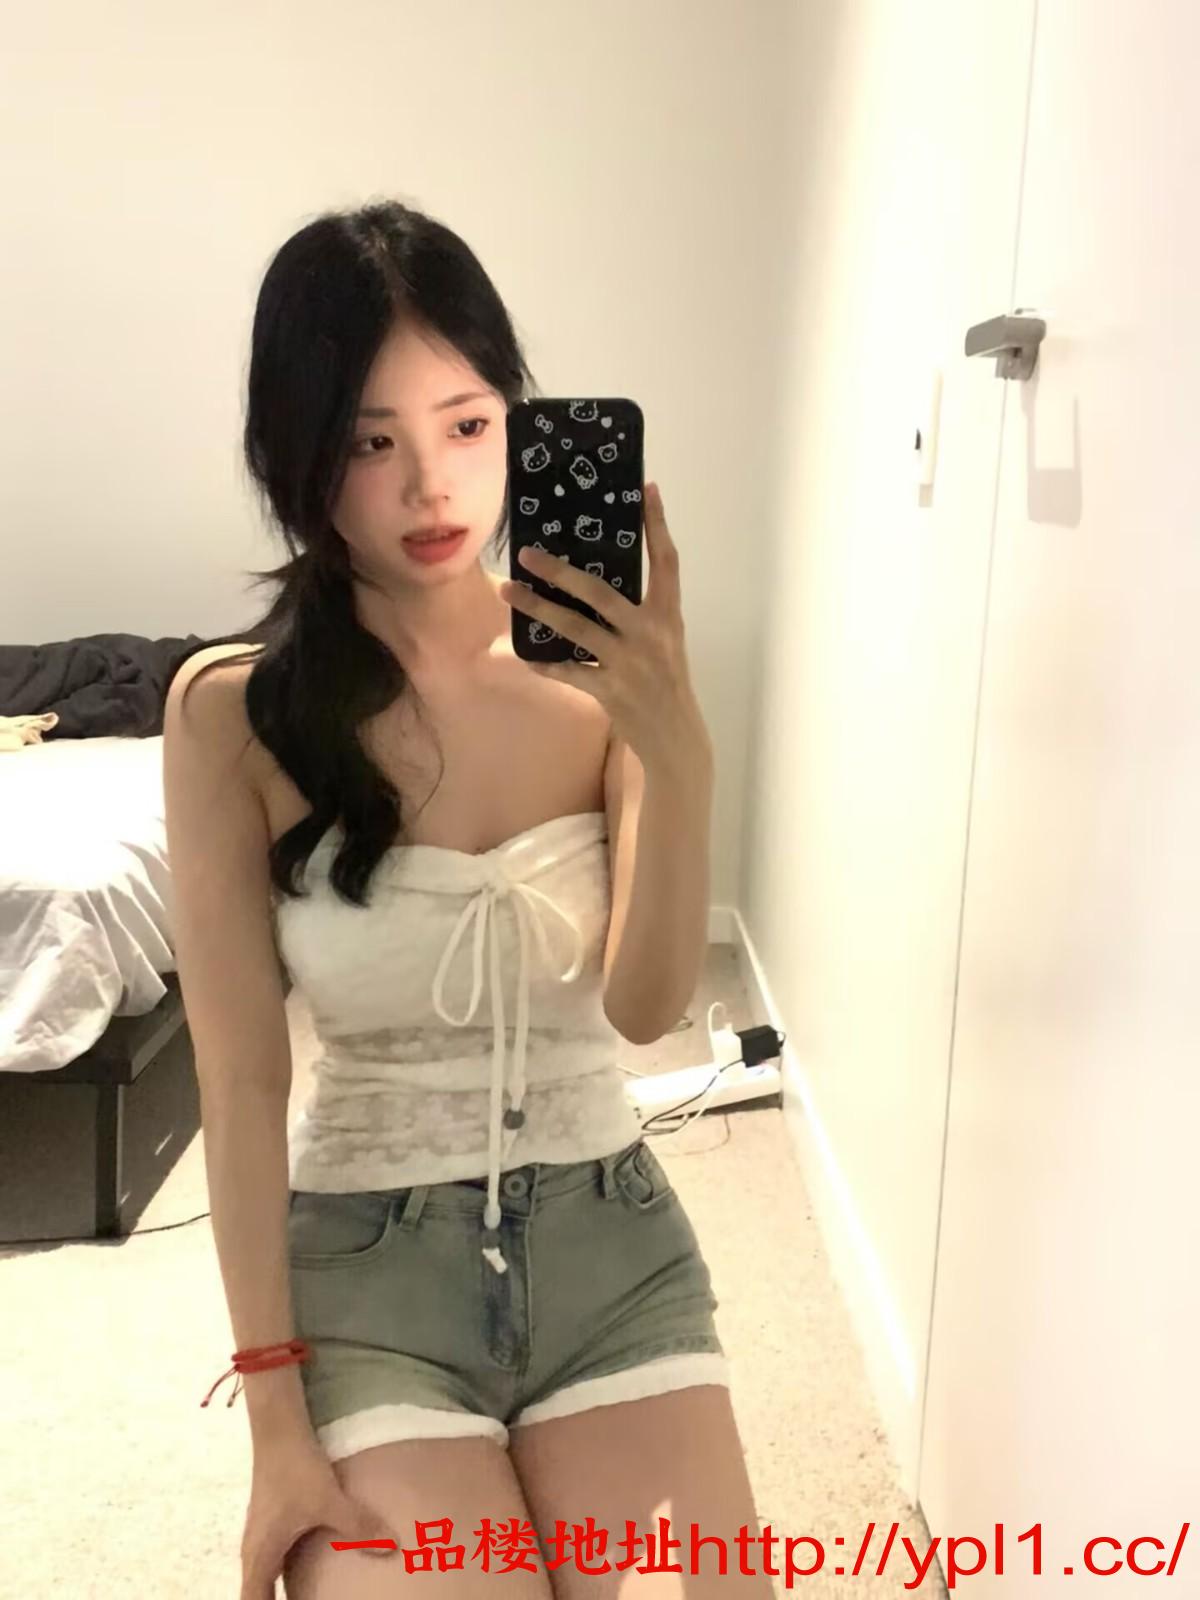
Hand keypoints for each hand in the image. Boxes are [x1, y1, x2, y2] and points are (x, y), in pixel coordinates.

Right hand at [240, 1436, 396, 1598]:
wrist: (279, 1429)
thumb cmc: (296, 1467)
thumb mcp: (328, 1499)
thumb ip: (359, 1525)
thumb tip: (392, 1547)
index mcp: (260, 1555)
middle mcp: (253, 1551)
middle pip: (253, 1594)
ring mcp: (258, 1535)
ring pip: (260, 1577)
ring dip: (272, 1592)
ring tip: (298, 1599)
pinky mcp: (267, 1521)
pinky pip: (267, 1561)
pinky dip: (277, 1574)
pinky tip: (298, 1571)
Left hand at [499, 481, 711, 774]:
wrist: (677, 738)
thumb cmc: (667, 684)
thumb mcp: (665, 643)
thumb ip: (640, 615)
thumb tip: (596, 583)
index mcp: (668, 617)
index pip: (667, 562)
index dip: (658, 525)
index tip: (646, 490)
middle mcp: (650, 635)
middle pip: (601, 592)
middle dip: (561, 572)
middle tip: (528, 553)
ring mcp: (630, 664)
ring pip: (576, 628)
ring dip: (538, 608)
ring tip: (508, 591)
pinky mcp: (612, 692)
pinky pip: (569, 671)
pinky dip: (545, 663)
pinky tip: (524, 655)